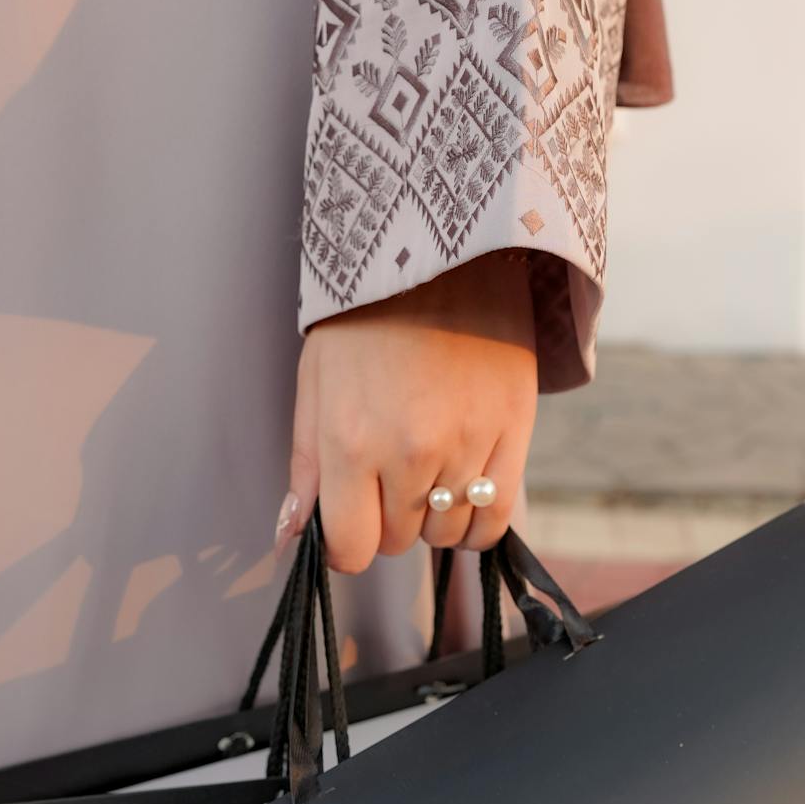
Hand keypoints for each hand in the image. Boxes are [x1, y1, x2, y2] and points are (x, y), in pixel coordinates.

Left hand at [276, 254, 537, 572]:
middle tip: (387, 473)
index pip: (351, 549)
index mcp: (351, 441)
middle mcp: (410, 453)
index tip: (350, 524)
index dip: (346, 546)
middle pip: (398, 542)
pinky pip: (496, 518)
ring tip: (428, 470)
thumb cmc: (368, 317)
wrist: (445, 254)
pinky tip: (464, 491)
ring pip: (447, 535)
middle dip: (387, 520)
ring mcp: (468, 446)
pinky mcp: (513, 434)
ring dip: (433, 518)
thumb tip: (290, 538)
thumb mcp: (316, 382)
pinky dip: (477, 520)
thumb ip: (306, 467)